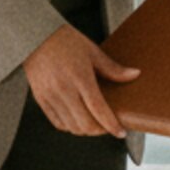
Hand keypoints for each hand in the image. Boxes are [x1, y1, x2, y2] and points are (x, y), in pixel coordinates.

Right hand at [23, 23, 138, 138]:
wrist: (35, 36)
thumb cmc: (64, 40)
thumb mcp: (92, 51)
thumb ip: (112, 68)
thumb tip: (134, 74)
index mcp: (80, 77)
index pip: (98, 110)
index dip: (112, 125)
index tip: (120, 133)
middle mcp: (64, 89)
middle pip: (85, 124)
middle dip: (100, 131)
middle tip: (108, 127)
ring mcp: (50, 96)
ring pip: (71, 127)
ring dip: (85, 130)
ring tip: (93, 124)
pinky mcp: (40, 99)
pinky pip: (57, 123)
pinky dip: (69, 126)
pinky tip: (77, 119)